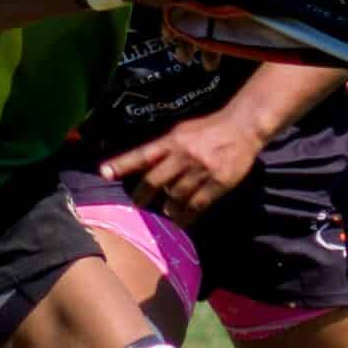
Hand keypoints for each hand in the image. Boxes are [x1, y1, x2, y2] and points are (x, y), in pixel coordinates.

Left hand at [101, 110, 261, 224]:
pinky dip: (187, 215)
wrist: (243, 127)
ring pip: (175, 196)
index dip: (122, 163)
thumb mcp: (182, 130)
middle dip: (142, 195)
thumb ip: (164, 146)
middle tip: (138, 203)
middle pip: (155, 180)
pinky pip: (197, 205)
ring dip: (167, 207)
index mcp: (173, 140)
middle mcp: (184, 156)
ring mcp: (201, 171)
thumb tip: (143, 163)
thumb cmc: (209, 128)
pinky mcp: (218, 183)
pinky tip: (181, 220)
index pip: (143, 154)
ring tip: (166, 210)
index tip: (104, 172)